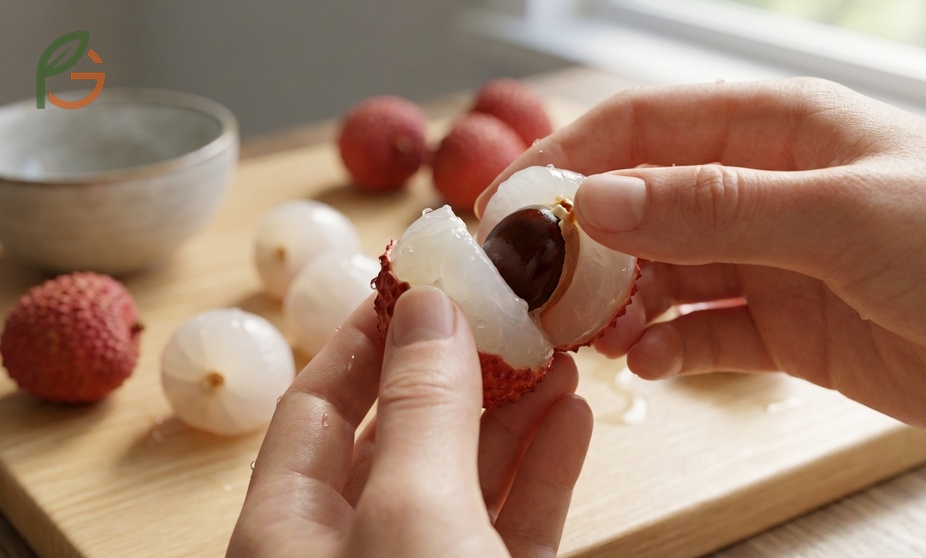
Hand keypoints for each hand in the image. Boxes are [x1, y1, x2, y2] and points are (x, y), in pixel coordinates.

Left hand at [228, 287, 592, 556]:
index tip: (422, 282)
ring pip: (465, 477)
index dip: (368, 336)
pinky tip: (572, 420)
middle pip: (402, 433)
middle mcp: (350, 547)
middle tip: (510, 313)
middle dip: (461, 369)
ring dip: (515, 414)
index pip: (317, 404)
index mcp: (288, 529)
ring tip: (557, 355)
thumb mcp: (412, 512)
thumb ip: (422, 408)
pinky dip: (543, 472)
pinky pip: (511, 523)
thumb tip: (429, 307)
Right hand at [477, 77, 925, 444]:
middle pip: (642, 206)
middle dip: (584, 245)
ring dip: (619, 303)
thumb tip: (594, 201)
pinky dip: (668, 349)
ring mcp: (772, 262)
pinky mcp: (785, 330)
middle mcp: (765, 190)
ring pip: (663, 275)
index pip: (646, 127)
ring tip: (593, 335)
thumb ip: (712, 207)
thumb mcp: (843, 214)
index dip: (570, 160)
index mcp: (779, 128)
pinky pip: (702, 334)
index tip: (508, 205)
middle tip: (536, 289)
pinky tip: (651, 363)